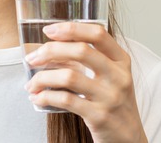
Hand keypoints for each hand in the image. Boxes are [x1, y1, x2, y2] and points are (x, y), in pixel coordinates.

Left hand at [24, 22, 146, 142]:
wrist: (129, 137)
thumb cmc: (114, 102)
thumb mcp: (112, 76)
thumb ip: (92, 59)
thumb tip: (51, 47)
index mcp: (121, 60)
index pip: (98, 34)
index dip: (71, 28)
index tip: (49, 30)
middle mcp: (118, 76)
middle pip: (81, 51)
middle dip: (49, 51)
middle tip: (32, 58)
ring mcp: (110, 97)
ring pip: (69, 76)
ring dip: (42, 78)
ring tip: (31, 84)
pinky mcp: (99, 116)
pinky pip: (66, 100)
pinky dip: (46, 97)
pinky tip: (38, 98)